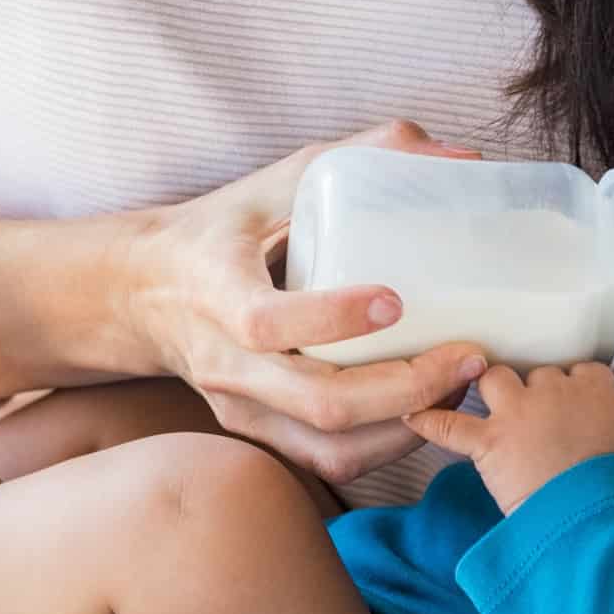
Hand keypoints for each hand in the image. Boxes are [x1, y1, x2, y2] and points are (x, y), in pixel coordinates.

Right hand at [113, 120, 490, 484]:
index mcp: (216, 290)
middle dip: (408, 388)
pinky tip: (426, 409)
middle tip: (469, 356)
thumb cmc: (224, 229)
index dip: (333, 318)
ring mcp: (240, 406)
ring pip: (331, 446)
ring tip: (458, 385)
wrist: (145, 292)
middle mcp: (225, 361)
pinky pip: (329, 459)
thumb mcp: (278, 179)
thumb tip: (462, 156)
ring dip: (408, 425)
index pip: (267, 322)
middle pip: (320, 402)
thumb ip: (365, 154)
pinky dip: (387, 444)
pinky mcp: (258, 432)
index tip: (396, 301)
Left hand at [404, 363, 613, 513]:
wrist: (590, 505)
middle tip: (536, 415)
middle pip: (536, 373)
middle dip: (534, 390)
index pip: (580, 370)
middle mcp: (551, 389)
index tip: (572, 400)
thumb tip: (607, 421)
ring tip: (490, 402)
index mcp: (592, 387)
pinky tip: (412, 416)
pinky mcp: (489, 440)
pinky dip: (429, 421)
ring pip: (494, 378)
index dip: (573, 385)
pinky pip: (448, 425)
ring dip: (491, 388)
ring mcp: (516, 412)